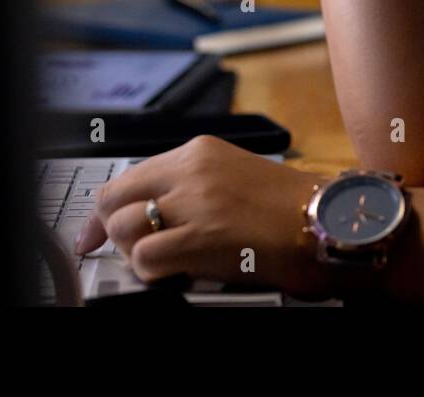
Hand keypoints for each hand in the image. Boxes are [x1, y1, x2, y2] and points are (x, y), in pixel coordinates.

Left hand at [73, 135, 334, 299]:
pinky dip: (151, 272)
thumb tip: (150, 211)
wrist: (329, 219)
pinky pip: (146, 257)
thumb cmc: (291, 206)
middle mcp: (191, 169)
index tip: (94, 232)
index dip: (104, 211)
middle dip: (110, 231)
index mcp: (198, 151)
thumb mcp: (233, 175)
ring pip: (124, 228)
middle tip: (124, 252)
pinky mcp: (202, 236)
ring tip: (165, 261)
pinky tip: (175, 272)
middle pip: (114, 199)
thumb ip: (190, 184)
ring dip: (136, 252)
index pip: (127, 176)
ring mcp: (196, 202)